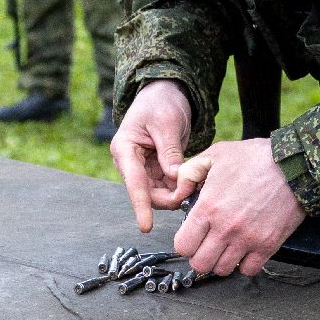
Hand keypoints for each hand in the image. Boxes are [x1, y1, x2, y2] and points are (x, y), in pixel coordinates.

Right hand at [109, 80, 191, 232]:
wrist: (165, 94)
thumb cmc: (161, 103)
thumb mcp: (167, 124)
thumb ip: (170, 153)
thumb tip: (176, 179)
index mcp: (125, 148)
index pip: (133, 182)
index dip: (140, 205)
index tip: (146, 226)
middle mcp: (130, 162)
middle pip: (146, 192)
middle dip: (168, 197)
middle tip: (190, 191)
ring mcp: (143, 167)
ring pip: (158, 193)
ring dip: (175, 193)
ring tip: (194, 183)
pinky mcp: (155, 169)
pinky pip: (167, 186)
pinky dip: (179, 187)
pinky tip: (192, 181)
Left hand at [172, 138, 306, 277]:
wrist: (294, 165)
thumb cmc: (256, 158)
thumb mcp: (216, 154)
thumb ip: (190, 171)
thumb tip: (177, 189)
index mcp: (209, 207)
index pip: (183, 245)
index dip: (185, 242)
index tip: (192, 236)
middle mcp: (226, 228)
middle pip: (200, 264)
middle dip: (200, 255)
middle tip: (207, 244)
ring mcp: (248, 239)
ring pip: (223, 270)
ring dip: (222, 260)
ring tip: (226, 246)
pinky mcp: (268, 245)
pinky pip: (248, 270)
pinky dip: (245, 264)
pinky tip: (245, 249)